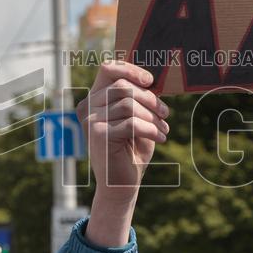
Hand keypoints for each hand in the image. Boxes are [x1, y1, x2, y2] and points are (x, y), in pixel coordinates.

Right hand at [76, 61, 169, 196]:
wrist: (122, 183)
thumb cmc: (131, 148)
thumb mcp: (137, 118)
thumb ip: (139, 98)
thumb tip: (153, 78)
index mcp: (94, 99)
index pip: (107, 69)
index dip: (130, 69)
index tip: (150, 81)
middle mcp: (87, 107)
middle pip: (123, 87)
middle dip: (149, 99)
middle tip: (165, 113)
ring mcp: (90, 121)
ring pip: (129, 105)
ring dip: (152, 117)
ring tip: (163, 128)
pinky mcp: (98, 136)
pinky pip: (131, 124)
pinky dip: (151, 130)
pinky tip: (161, 138)